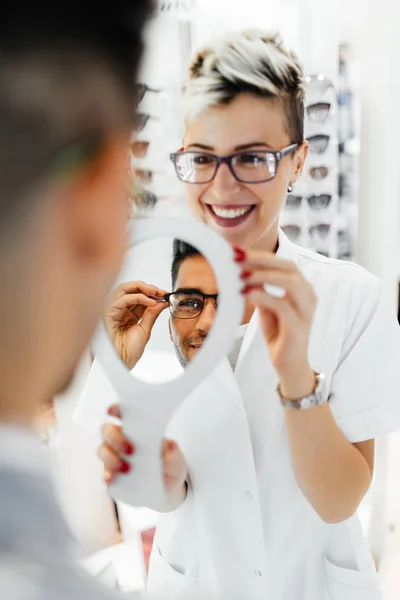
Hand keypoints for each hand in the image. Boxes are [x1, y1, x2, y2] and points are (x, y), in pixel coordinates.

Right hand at [98, 404, 187, 506]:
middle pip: (107, 430)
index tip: (111, 410)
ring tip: (127, 469)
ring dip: (111, 458)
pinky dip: (106, 474)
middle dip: (116, 438)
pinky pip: (104, 472)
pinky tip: (110, 478)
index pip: (122, 413)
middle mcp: (121, 438)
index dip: (115, 409)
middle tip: (131, 450)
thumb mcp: (175, 456)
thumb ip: (172, 450)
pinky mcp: (113, 473)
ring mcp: (114, 456)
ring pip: (102, 450)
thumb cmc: (169, 463)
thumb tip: (169, 444)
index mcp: (136, 428)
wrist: (168, 487)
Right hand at [104, 281, 167, 368]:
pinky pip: (123, 299)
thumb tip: (162, 302)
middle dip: (146, 287)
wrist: (122, 363)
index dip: (151, 293)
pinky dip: (138, 297)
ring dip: (142, 288)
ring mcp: (112, 310)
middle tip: (161, 291)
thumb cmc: (129, 352)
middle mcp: (118, 310)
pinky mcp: (108, 312)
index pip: (138, 296)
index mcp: (126, 314)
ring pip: (124, 289)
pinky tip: (150, 302)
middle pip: (129, 289)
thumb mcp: (145, 329)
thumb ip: (151, 314)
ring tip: (156, 293)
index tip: (165, 294)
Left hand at [237, 248, 316, 398]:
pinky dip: (263, 296)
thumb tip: (242, 269)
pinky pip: (282, 305)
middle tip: (238, 258)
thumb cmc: (279, 333)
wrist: (288, 364)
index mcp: (302, 288)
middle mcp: (308, 295)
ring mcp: (306, 310)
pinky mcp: (299, 325)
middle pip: (288, 267)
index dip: (261, 255)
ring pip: (290, 282)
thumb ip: (260, 288)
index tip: (238, 252)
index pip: (283, 263)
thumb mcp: (267, 306)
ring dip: (263, 276)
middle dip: (261, 260)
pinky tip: (246, 294)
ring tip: (241, 276)